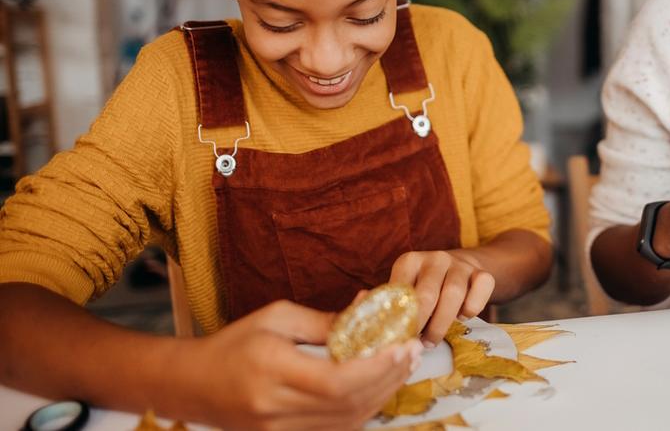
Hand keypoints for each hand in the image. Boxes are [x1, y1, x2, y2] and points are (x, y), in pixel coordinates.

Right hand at [185, 300, 420, 430]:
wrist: (190, 384)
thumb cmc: (232, 343)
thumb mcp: (276, 318)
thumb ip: (324, 322)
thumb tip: (368, 315)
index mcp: (272, 371)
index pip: (338, 380)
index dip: (377, 367)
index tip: (403, 346)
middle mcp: (276, 409)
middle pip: (349, 403)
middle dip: (388, 377)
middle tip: (413, 352)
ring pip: (346, 421)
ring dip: (382, 394)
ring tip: (402, 367)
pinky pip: (335, 429)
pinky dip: (362, 410)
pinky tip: (378, 388)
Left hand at [389, 250, 494, 346]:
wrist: (463, 266)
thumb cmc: (427, 285)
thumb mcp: (407, 287)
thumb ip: (391, 301)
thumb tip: (368, 316)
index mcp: (410, 261)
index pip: (402, 289)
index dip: (399, 317)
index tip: (397, 336)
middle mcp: (435, 258)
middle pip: (427, 295)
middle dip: (420, 324)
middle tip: (416, 343)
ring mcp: (460, 264)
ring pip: (454, 294)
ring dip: (442, 324)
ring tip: (432, 341)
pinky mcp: (482, 272)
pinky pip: (481, 289)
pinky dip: (472, 308)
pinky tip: (462, 317)